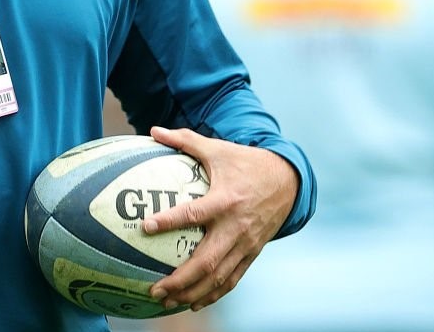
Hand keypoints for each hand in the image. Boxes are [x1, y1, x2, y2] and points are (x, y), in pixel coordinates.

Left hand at [141, 126, 297, 311]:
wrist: (287, 181)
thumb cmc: (245, 163)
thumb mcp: (217, 149)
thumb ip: (185, 141)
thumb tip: (153, 130)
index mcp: (225, 200)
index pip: (194, 213)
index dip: (170, 220)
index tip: (145, 227)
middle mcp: (236, 227)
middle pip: (207, 261)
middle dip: (179, 280)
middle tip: (154, 289)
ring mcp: (246, 244)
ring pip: (218, 277)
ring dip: (192, 293)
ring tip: (166, 302)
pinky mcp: (252, 254)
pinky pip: (232, 279)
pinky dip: (213, 294)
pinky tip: (193, 302)